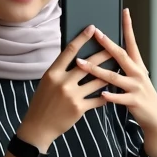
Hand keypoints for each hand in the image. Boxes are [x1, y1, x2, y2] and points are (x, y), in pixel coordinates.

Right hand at [18, 25, 112, 151]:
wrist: (38, 127)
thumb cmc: (42, 102)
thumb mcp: (47, 82)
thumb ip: (60, 71)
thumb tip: (75, 58)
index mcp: (53, 73)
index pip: (70, 50)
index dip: (82, 38)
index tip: (92, 29)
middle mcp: (63, 82)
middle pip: (88, 63)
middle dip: (103, 54)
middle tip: (115, 46)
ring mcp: (72, 95)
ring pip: (97, 81)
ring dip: (109, 75)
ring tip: (119, 69)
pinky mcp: (79, 108)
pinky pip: (97, 99)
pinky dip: (105, 95)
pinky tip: (112, 92)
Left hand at [75, 9, 156, 156]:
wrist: (156, 117)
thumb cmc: (141, 95)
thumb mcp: (135, 77)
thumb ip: (123, 66)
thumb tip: (109, 52)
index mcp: (137, 65)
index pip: (132, 42)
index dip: (128, 26)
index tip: (124, 11)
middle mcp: (138, 73)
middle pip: (122, 55)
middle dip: (108, 44)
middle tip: (96, 33)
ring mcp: (136, 87)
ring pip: (114, 76)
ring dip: (96, 69)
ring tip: (82, 63)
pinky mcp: (134, 101)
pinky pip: (119, 97)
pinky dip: (110, 95)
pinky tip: (100, 94)